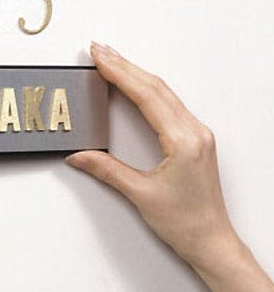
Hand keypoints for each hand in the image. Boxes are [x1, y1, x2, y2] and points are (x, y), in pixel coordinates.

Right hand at [65, 42, 243, 273]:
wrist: (211, 241)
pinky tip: (136, 85)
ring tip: (113, 61)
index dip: (120, 74)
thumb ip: (106, 170)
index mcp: (183, 140)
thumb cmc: (186, 222)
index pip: (146, 96)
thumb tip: (79, 156)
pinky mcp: (194, 140)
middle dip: (125, 65)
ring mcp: (196, 134)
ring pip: (164, 93)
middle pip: (156, 87)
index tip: (100, 58)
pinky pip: (169, 104)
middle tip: (100, 50)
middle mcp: (194, 132)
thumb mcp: (140, 194)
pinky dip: (148, 90)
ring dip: (137, 74)